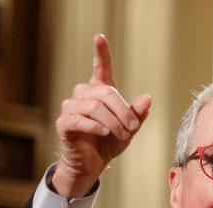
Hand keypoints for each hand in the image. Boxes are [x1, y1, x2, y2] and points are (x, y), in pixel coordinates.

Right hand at [51, 34, 151, 198]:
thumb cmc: (108, 143)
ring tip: (122, 135)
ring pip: (94, 107)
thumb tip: (147, 98)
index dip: (101, 52)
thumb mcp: (128, 129)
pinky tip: (104, 132)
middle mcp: (83, 95)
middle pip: (106, 93)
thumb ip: (137, 114)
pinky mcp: (64, 123)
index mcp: (99, 92)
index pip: (100, 67)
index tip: (100, 37)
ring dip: (113, 122)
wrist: (91, 166)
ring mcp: (71, 108)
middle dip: (123, 111)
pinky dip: (95, 126)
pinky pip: (80, 119)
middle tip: (133, 128)